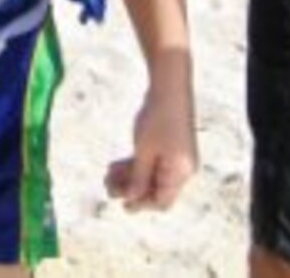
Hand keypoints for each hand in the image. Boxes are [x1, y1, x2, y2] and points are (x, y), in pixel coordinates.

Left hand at [104, 80, 197, 211]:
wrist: (169, 85)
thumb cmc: (157, 118)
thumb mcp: (144, 150)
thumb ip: (138, 178)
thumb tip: (132, 200)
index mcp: (180, 172)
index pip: (161, 201)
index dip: (142, 205)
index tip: (122, 204)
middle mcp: (182, 168)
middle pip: (155, 189)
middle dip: (131, 188)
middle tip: (107, 186)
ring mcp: (177, 157)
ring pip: (151, 175)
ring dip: (130, 176)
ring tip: (107, 174)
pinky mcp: (171, 146)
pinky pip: (153, 163)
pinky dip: (136, 165)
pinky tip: (115, 164)